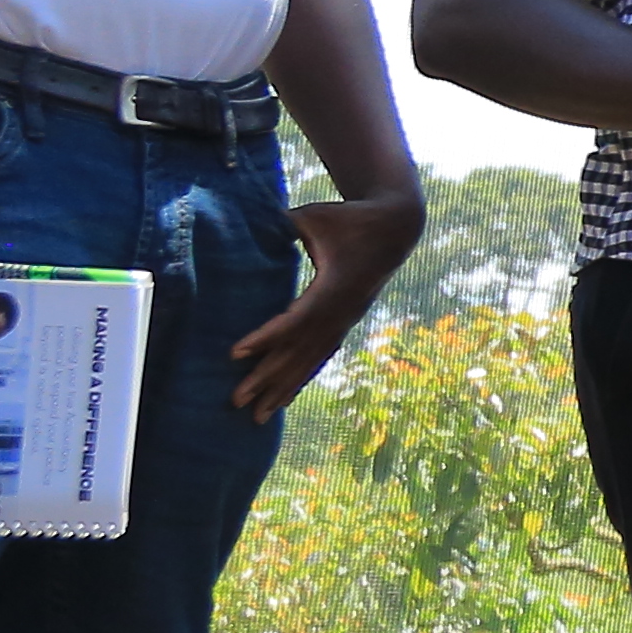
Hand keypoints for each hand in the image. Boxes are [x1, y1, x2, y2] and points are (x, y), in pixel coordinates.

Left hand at [227, 181, 424, 418]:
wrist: (396, 225)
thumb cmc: (350, 216)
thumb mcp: (312, 216)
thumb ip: (280, 225)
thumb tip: (245, 226)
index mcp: (334, 286)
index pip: (296, 319)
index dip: (267, 337)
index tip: (235, 354)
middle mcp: (341, 310)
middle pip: (301, 350)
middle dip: (268, 377)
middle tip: (237, 401)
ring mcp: (346, 318)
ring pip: (312, 359)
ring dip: (284, 389)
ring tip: (259, 416)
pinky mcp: (346, 320)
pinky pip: (321, 355)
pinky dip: (301, 377)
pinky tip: (286, 397)